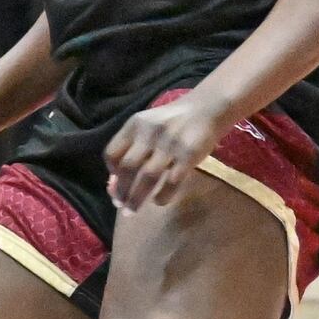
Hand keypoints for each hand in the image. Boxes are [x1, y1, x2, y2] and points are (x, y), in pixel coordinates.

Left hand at [104, 98, 225, 211]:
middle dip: (122, 191)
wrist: (207, 107)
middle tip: (122, 206)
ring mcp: (170, 143)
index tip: (116, 184)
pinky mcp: (189, 154)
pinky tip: (159, 201)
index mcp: (135, 124)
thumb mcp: (148, 125)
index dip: (111, 173)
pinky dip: (163, 195)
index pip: (112, 153)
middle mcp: (150, 132)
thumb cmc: (173, 121)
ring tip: (133, 211)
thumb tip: (116, 182)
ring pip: (147, 176)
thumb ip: (133, 147)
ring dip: (137, 198)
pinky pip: (172, 181)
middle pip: (128, 168)